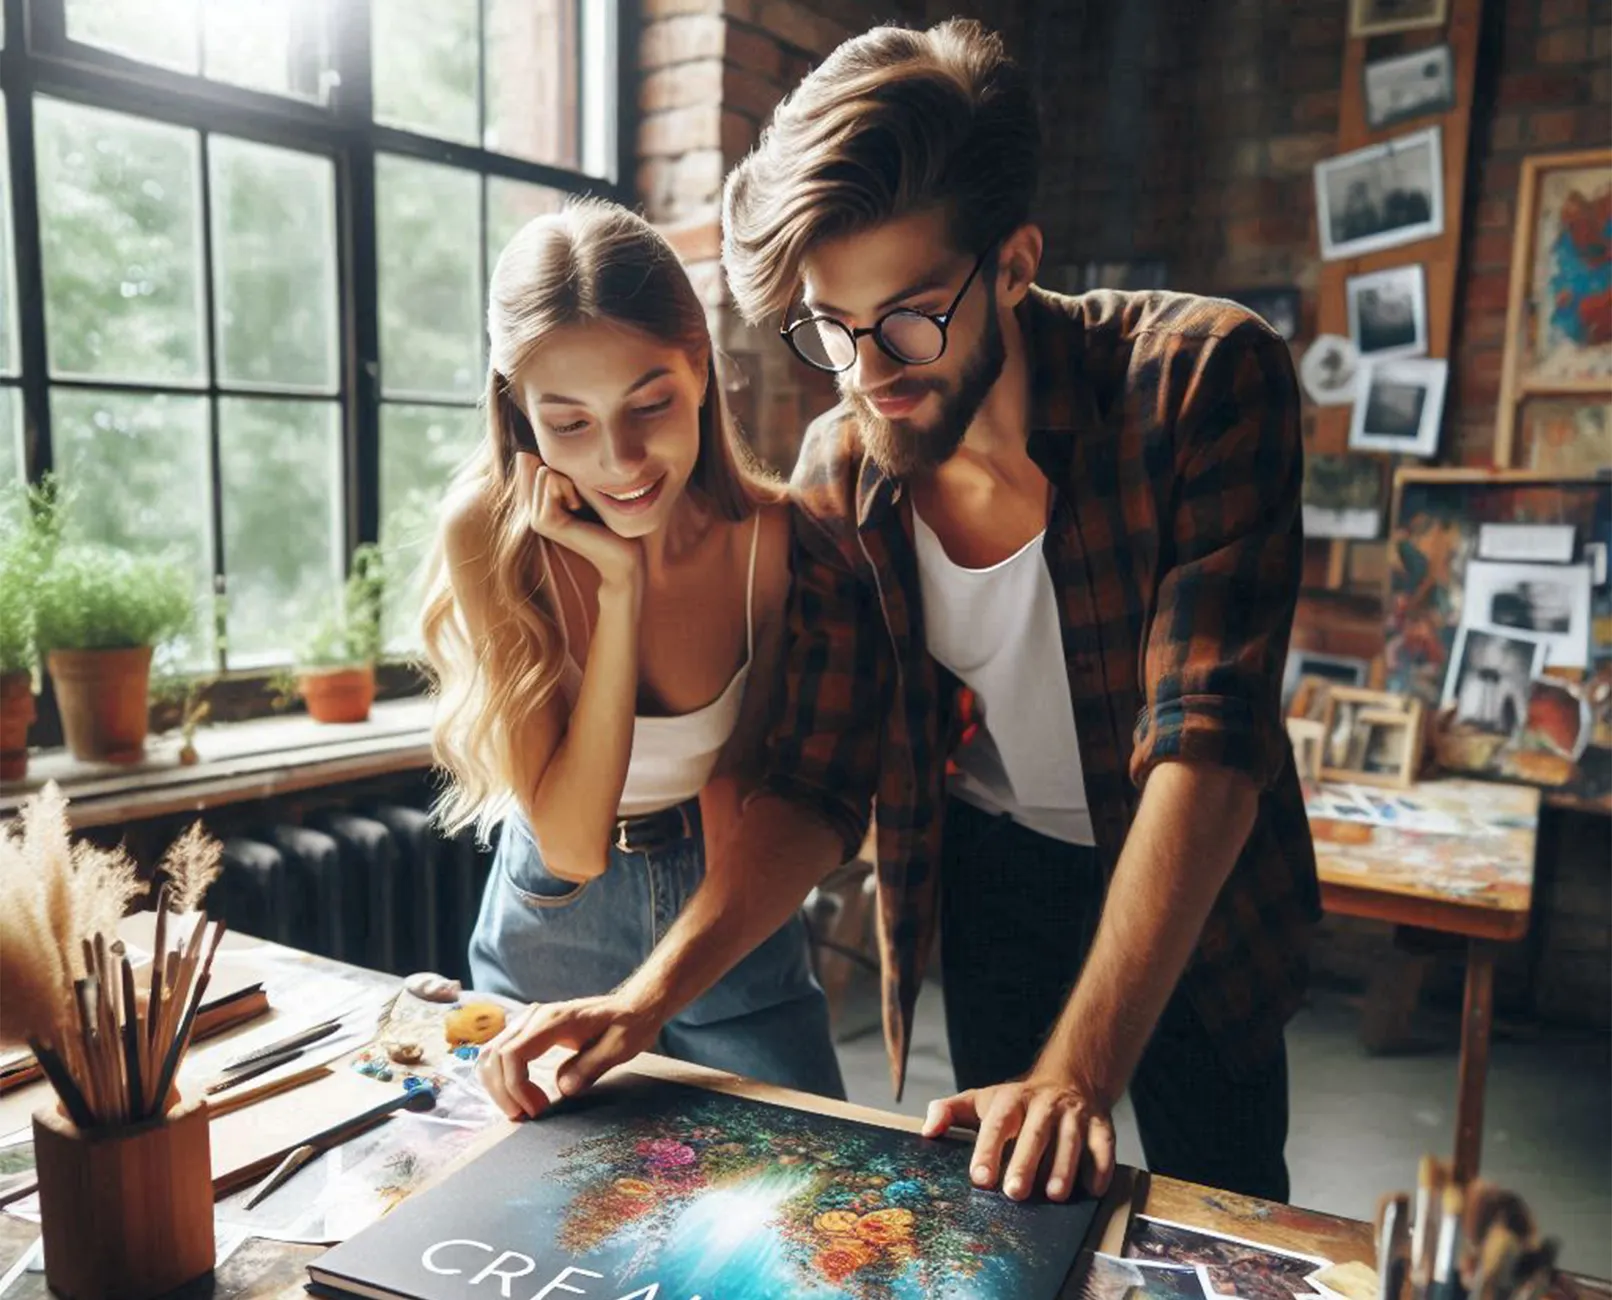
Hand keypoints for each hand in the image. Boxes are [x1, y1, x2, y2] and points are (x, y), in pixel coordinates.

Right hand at [475, 992, 663, 1120]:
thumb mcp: (620, 1048)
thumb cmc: (630, 1025)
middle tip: (528, 1116)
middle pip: (495, 1056)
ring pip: (492, 1054)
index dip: (517, 1087)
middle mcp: (536, 1016)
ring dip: (499, 1087)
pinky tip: (522, 1094)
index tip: (537, 1110)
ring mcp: (530, 1021)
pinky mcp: (530, 1030)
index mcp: (555, 1020)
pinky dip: (503, 1077)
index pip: (514, 1053)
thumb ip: (591, 1066)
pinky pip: (502, 1053)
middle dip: (504, 1093)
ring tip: (523, 1109)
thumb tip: (563, 1089)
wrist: (634, 1006)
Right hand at [516, 453, 642, 593]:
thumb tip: (522, 455)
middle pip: (538, 464)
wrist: (624, 552)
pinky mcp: (545, 520)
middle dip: (566, 474)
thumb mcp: (580, 488)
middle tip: (582, 501)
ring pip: (544, 471)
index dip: (563, 468)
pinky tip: (580, 509)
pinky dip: (571, 488)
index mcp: (536, 503)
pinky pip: (550, 479)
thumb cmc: (609, 518)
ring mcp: (535, 517)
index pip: (531, 462)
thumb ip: (554, 473)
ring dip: (570, 482)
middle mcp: (531, 511)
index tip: (579, 494)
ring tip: (581, 506)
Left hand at [921, 1071, 1115, 1202]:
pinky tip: (1093, 1188)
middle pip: (1035, 1133)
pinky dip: (1101, 1166)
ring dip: (1064, 1167)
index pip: (998, 1123)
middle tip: (1014, 1193)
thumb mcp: (982, 1101)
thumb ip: (950, 1112)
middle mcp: (1044, 1104)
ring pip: (1070, 1140)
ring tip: (1054, 1195)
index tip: (979, 1178)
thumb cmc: (1018, 1103)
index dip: (988, 1149)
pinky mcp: (1101, 1125)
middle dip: (1026, 1162)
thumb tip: (926, 1130)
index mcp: (1011, 1099)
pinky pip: (1104, 1145)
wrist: (1069, 1079)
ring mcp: (1074, 1114)